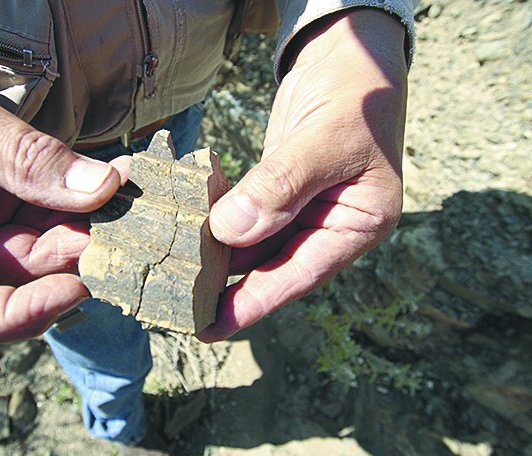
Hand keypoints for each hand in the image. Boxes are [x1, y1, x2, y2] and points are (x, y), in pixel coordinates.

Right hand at [0, 27, 126, 348]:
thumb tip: (102, 188)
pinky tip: (107, 173)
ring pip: (37, 252)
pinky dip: (76, 200)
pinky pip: (43, 218)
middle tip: (115, 218)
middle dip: (65, 258)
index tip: (74, 287)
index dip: (14, 318)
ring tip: (115, 184)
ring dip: (80, 226)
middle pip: (9, 285)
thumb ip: (23, 157)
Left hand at [199, 9, 407, 341]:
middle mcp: (331, 225)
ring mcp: (306, 207)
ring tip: (173, 273)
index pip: (300, 275)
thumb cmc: (356, 95)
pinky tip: (187, 226)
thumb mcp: (323, 141)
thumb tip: (230, 231)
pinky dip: (219, 220)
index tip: (210, 328)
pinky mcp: (281, 189)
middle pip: (273, 265)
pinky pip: (247, 213)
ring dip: (218, 254)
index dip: (254, 303)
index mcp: (358, 226)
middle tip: (178, 305)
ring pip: (256, 242)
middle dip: (228, 285)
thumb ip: (279, 187)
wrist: (350, 51)